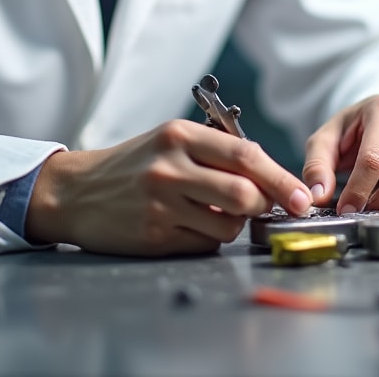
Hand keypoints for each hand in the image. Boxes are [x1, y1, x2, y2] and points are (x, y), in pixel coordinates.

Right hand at [24, 120, 311, 254]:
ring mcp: (162, 204)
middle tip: (264, 206)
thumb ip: (215, 152)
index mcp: (179, 135)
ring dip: (234, 224)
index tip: (302, 197)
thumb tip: (269, 175)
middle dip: (264, 205)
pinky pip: (204, 243)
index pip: (246, 155)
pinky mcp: (154, 235)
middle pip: (244, 194)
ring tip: (214, 211)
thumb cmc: (132, 163)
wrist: (75, 191)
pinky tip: (190, 225)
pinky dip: (208, 237)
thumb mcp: (170, 140)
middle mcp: (171, 167)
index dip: (280, 178)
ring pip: (228, 224)